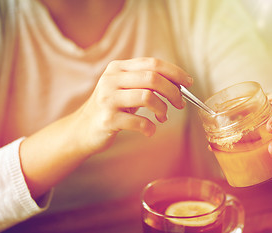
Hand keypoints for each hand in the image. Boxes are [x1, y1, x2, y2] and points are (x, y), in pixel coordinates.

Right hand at [20, 57, 192, 198]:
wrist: (83, 129)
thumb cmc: (111, 108)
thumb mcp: (125, 88)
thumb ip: (146, 82)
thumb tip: (179, 85)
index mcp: (118, 68)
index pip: (153, 63)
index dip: (175, 72)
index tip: (188, 83)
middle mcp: (111, 79)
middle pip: (153, 78)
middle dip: (173, 92)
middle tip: (180, 104)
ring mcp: (107, 99)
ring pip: (147, 97)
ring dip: (162, 109)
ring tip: (162, 117)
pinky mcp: (107, 119)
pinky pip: (138, 122)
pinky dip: (150, 127)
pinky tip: (149, 130)